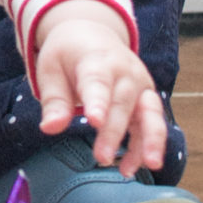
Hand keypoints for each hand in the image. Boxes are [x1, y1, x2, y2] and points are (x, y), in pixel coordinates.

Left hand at [34, 2, 165, 176]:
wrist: (94, 34)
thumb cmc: (69, 55)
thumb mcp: (51, 70)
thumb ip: (53, 100)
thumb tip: (50, 128)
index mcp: (97, 60)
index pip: (98, 81)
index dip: (98, 101)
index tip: (94, 120)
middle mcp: (125, 72)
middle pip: (122, 103)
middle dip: (114, 132)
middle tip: (101, 158)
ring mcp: (140, 86)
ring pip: (150, 114)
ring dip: (148, 142)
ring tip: (139, 168)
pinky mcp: (147, 100)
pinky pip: (152, 125)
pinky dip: (146, 147)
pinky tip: (131, 168)